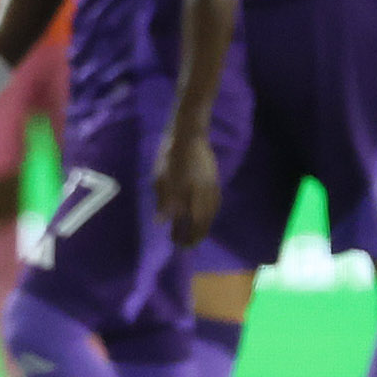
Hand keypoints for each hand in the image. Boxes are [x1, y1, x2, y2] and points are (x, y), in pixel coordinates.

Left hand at [153, 126, 224, 247]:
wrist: (190, 134)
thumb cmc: (171, 155)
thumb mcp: (161, 178)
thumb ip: (164, 201)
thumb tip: (162, 221)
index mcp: (193, 195)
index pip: (193, 223)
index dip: (186, 236)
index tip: (177, 243)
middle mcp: (207, 195)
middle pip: (204, 222)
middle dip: (195, 235)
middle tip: (185, 243)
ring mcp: (213, 188)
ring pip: (211, 214)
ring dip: (203, 226)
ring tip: (193, 232)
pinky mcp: (215, 182)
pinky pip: (214, 204)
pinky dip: (208, 214)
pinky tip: (201, 215)